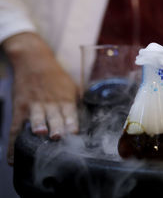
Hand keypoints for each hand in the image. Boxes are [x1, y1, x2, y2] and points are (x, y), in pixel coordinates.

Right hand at [2, 33, 78, 164]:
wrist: (34, 61)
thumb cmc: (56, 77)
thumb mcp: (71, 87)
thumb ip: (78, 102)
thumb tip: (91, 118)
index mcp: (65, 99)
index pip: (70, 112)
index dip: (72, 122)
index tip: (74, 133)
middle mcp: (51, 103)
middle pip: (55, 116)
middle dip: (57, 126)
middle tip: (58, 136)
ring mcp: (34, 105)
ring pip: (37, 117)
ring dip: (39, 125)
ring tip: (40, 133)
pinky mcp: (20, 108)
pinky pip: (16, 128)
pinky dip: (13, 143)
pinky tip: (13, 158)